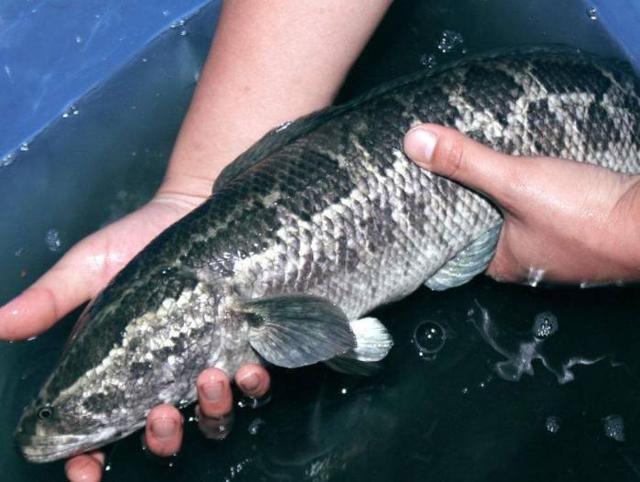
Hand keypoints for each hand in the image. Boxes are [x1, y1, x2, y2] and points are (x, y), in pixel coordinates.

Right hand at [0, 191, 269, 481]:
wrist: (193, 210)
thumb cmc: (137, 241)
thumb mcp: (87, 267)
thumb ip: (49, 300)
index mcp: (117, 368)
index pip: (100, 430)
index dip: (89, 460)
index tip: (86, 471)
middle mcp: (164, 375)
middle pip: (162, 434)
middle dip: (161, 438)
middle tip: (160, 415)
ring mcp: (205, 363)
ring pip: (210, 417)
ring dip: (211, 412)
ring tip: (211, 379)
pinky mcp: (242, 345)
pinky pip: (252, 384)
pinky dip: (252, 386)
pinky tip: (249, 370)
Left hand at [403, 124, 639, 283]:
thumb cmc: (588, 216)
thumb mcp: (514, 182)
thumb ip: (466, 162)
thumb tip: (415, 142)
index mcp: (502, 262)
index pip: (454, 246)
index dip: (435, 220)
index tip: (418, 197)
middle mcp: (526, 259)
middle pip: (482, 227)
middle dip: (465, 199)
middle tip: (441, 171)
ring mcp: (555, 244)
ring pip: (513, 215)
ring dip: (498, 191)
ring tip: (475, 163)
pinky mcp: (579, 224)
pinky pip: (542, 206)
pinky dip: (530, 188)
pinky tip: (527, 168)